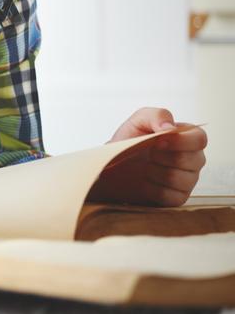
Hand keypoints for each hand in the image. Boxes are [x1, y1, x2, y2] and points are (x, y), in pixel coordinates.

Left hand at [89, 108, 206, 205]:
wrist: (112, 164)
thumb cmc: (129, 140)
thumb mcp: (138, 121)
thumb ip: (156, 116)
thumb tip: (169, 128)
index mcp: (189, 138)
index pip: (200, 139)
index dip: (180, 141)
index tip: (158, 141)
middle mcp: (194, 159)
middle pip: (193, 160)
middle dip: (163, 157)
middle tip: (148, 155)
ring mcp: (188, 180)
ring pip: (181, 179)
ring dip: (155, 172)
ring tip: (144, 167)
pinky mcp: (177, 198)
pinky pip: (172, 196)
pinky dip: (153, 189)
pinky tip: (145, 182)